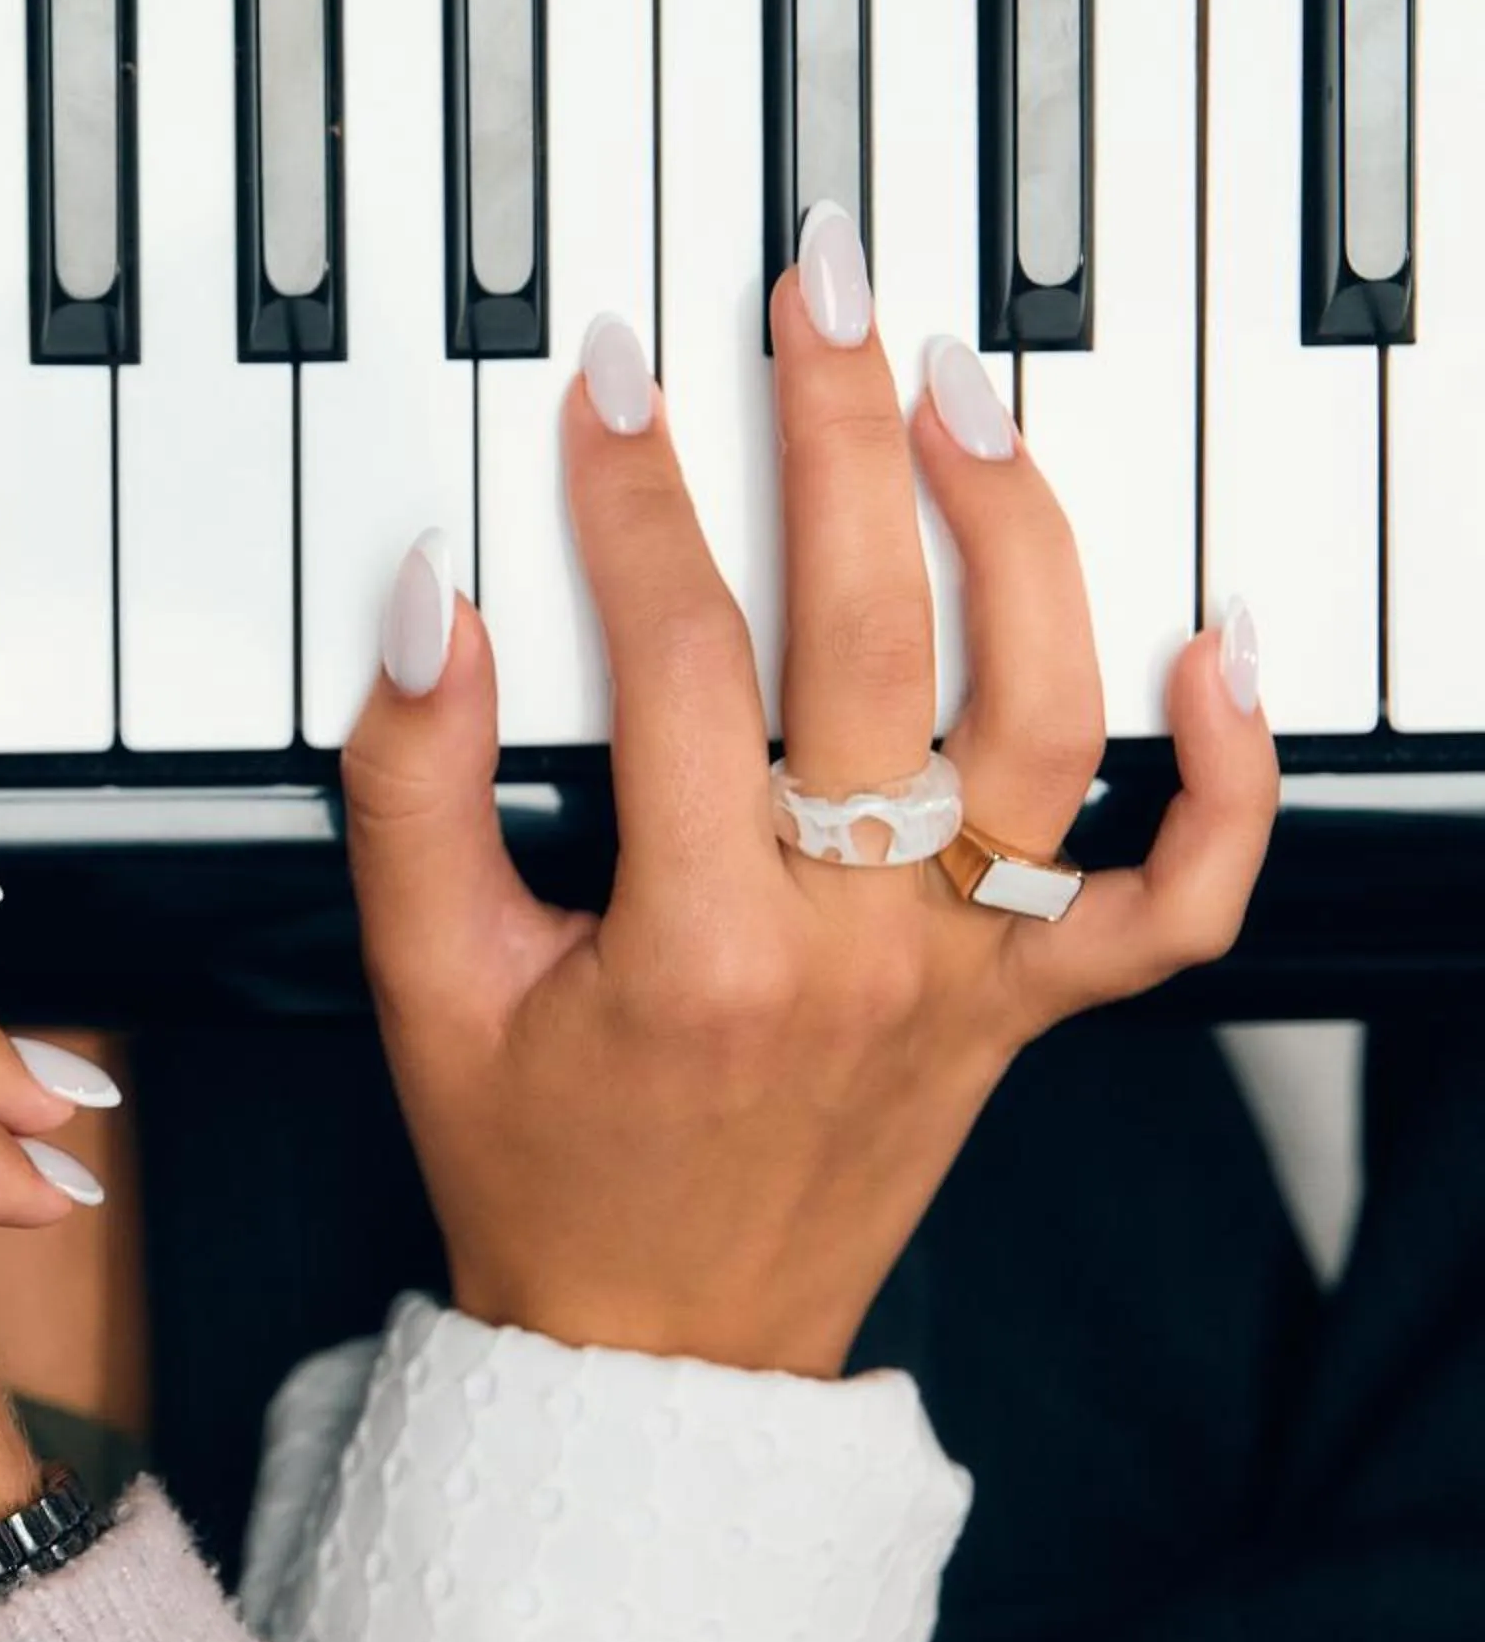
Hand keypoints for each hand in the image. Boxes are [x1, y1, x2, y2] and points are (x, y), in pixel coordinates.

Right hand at [340, 221, 1277, 1377]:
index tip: (613, 382)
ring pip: (1048, 726)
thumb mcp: (423, 981)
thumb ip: (412, 789)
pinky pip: (1180, 899)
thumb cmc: (539, 1163)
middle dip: (840, 439)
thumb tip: (437, 606)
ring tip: (964, 399)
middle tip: (817, 297)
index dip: (638, 499)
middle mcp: (854, 954)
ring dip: (1021, 540)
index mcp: (691, 952)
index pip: (680, 664)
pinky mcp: (1030, 1005)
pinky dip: (1229, 776)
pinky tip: (1211, 642)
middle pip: (881, 647)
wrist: (659, 1344)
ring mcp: (964, 977)